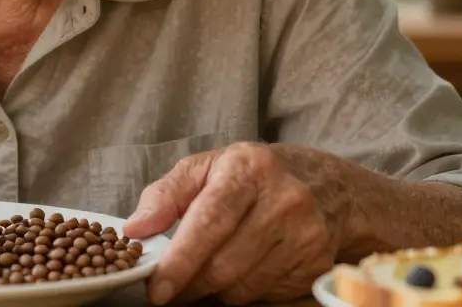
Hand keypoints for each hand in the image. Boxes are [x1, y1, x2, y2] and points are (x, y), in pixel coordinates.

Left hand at [122, 143, 350, 304]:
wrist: (327, 184)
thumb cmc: (251, 175)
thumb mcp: (205, 168)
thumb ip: (164, 195)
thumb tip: (134, 229)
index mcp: (248, 169)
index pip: (209, 222)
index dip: (180, 261)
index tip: (156, 289)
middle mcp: (284, 199)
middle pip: (224, 264)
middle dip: (189, 284)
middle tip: (170, 288)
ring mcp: (306, 234)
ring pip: (243, 286)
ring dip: (214, 289)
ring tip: (205, 272)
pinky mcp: (317, 263)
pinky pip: (266, 294)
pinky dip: (244, 291)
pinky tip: (241, 269)